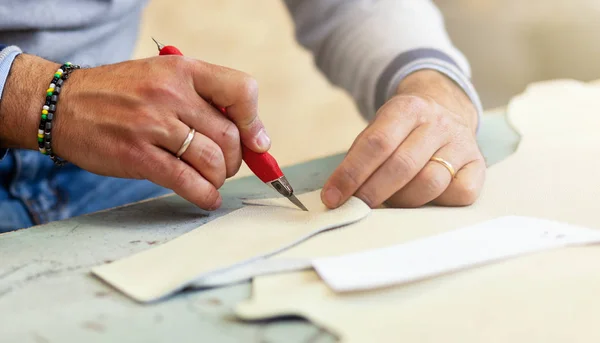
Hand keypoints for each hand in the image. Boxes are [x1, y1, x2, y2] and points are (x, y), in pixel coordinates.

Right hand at [0, 54, 269, 209]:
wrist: (62, 104)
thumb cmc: (119, 94)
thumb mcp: (162, 77)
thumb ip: (203, 99)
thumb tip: (250, 135)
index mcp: (183, 70)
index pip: (241, 90)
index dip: (255, 122)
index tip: (256, 142)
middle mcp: (172, 94)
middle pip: (230, 135)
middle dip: (235, 159)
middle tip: (225, 166)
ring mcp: (154, 125)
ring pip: (213, 160)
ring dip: (219, 178)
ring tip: (211, 180)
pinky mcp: (138, 156)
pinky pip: (187, 182)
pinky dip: (204, 195)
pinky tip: (205, 198)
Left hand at [321, 69, 484, 208]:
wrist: (445, 109)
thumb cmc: (404, 129)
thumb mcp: (380, 127)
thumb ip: (361, 156)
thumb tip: (338, 194)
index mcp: (407, 108)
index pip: (376, 144)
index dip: (351, 174)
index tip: (333, 197)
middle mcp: (438, 123)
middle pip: (402, 166)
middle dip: (372, 192)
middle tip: (356, 207)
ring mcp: (461, 143)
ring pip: (430, 183)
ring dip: (402, 200)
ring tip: (390, 200)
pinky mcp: (478, 164)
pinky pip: (460, 194)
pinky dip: (438, 203)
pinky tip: (424, 199)